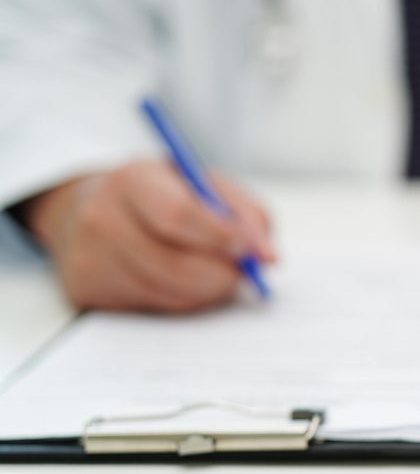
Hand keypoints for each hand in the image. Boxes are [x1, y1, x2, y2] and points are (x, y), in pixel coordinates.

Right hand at [21, 160, 274, 312]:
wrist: (91, 208)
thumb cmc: (165, 194)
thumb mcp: (205, 184)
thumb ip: (245, 213)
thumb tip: (267, 257)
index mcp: (134, 178)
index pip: (179, 214)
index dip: (221, 238)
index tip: (252, 252)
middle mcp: (102, 216)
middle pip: (172, 263)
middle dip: (220, 275)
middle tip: (242, 275)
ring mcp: (88, 256)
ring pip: (165, 292)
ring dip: (204, 291)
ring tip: (214, 274)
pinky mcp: (86, 290)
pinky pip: (150, 307)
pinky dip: (179, 300)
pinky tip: (178, 280)